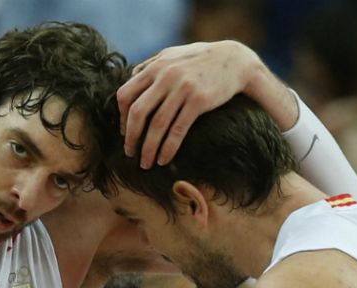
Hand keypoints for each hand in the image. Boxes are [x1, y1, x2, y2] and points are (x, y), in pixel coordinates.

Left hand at [117, 40, 261, 167]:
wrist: (235, 60)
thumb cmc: (201, 59)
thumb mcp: (172, 55)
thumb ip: (151, 65)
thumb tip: (131, 77)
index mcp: (155, 67)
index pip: (125, 95)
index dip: (121, 117)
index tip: (125, 133)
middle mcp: (166, 76)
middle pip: (137, 113)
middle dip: (131, 137)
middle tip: (130, 153)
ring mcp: (182, 88)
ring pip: (157, 125)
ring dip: (148, 149)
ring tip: (145, 163)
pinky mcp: (199, 101)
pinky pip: (178, 130)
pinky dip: (168, 148)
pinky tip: (163, 160)